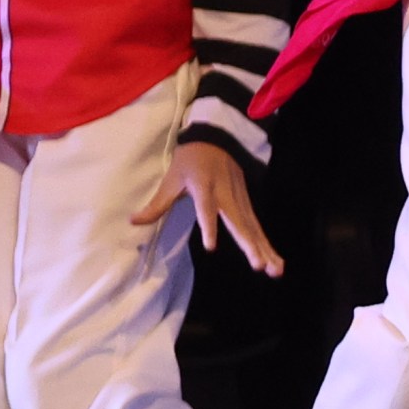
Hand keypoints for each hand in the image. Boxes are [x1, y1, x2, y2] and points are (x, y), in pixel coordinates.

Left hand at [144, 137, 284, 277]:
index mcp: (205, 186)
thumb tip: (133, 222)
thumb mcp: (172, 178)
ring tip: (275, 271)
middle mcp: (227, 195)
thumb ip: (158, 204)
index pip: (207, 208)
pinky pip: (257, 227)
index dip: (209, 225)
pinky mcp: (247, 204)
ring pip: (254, 228)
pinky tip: (275, 263)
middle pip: (240, 223)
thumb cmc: (191, 159)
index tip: (211, 247)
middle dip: (250, 245)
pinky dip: (267, 245)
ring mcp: (240, 200)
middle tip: (259, 266)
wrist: (218, 137)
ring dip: (265, 250)